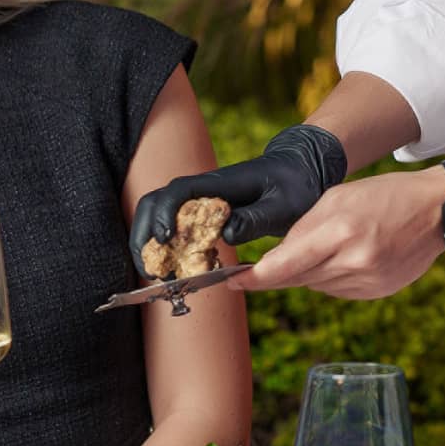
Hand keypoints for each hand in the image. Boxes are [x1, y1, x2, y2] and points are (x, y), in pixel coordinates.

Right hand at [127, 124, 346, 276]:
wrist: (300, 172)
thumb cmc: (294, 186)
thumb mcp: (283, 206)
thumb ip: (256, 219)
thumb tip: (225, 234)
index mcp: (221, 183)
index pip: (178, 191)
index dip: (163, 213)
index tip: (164, 239)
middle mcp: (203, 189)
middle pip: (155, 202)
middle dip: (144, 234)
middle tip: (153, 269)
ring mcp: (201, 200)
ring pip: (160, 214)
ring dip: (151, 243)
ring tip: (159, 273)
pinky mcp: (204, 214)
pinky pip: (175, 226)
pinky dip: (167, 247)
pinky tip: (178, 267)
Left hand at [232, 168, 444, 297]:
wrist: (436, 211)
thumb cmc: (385, 195)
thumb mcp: (338, 197)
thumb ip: (303, 227)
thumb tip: (276, 258)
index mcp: (340, 231)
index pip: (285, 265)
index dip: (255, 278)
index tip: (233, 281)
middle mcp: (353, 261)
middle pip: (297, 278)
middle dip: (278, 271)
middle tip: (260, 267)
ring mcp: (368, 281)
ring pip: (316, 285)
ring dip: (309, 271)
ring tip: (329, 244)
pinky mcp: (378, 292)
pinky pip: (338, 291)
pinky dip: (332, 276)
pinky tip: (348, 256)